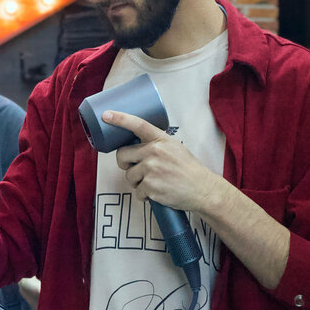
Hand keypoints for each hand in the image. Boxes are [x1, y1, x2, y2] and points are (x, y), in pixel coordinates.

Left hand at [104, 110, 220, 214]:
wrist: (203, 189)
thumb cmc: (188, 169)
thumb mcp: (174, 147)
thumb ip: (155, 144)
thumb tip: (135, 144)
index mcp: (160, 139)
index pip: (137, 124)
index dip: (120, 118)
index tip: (106, 114)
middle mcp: (154, 152)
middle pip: (122, 155)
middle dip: (125, 163)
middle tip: (134, 168)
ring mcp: (151, 169)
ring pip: (129, 175)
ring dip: (137, 182)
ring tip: (154, 182)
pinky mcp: (150, 186)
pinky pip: (137, 191)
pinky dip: (144, 195)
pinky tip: (157, 192)